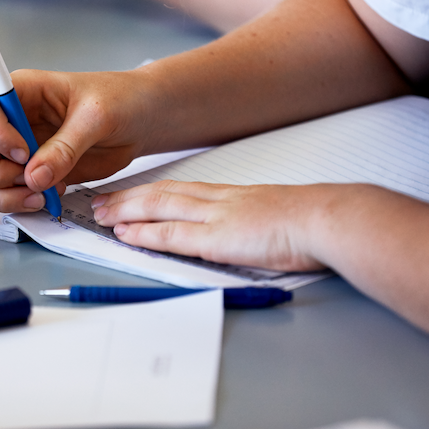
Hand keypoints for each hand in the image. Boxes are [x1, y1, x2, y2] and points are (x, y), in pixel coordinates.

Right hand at [0, 69, 154, 212]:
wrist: (138, 121)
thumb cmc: (119, 101)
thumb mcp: (98, 117)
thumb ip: (66, 146)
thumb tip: (34, 176)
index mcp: (21, 89)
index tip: (24, 151)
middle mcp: (7, 117)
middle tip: (29, 179)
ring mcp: (10, 146)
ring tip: (39, 195)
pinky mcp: (22, 172)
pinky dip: (13, 202)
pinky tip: (44, 197)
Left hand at [90, 180, 327, 271]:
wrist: (330, 218)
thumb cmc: (313, 221)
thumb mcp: (279, 215)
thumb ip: (256, 222)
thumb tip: (247, 233)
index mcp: (233, 195)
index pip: (181, 190)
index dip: (150, 192)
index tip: (128, 194)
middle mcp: (219, 200)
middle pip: (162, 193)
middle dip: (126, 197)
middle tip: (98, 201)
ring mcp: (217, 217)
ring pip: (160, 208)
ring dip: (125, 211)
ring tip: (98, 215)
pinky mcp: (219, 239)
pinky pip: (173, 235)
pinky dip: (146, 233)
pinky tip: (126, 234)